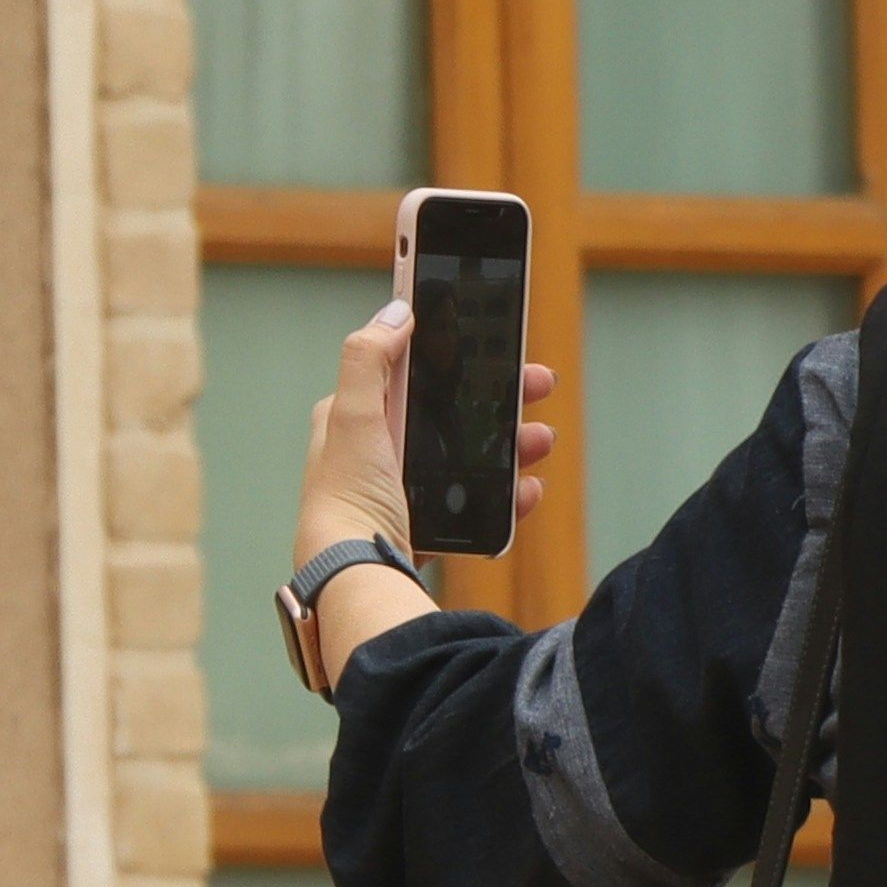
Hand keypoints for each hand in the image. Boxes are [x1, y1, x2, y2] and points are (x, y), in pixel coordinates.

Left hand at [299, 293, 558, 568]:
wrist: (355, 576)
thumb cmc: (348, 499)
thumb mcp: (353, 416)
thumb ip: (368, 359)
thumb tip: (395, 311)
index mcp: (356, 421)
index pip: (409, 374)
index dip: (451, 355)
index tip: (491, 344)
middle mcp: (376, 455)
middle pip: (448, 415)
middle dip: (496, 401)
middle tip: (537, 386)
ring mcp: (401, 493)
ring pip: (467, 459)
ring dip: (509, 445)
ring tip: (539, 440)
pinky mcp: (420, 530)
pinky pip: (472, 506)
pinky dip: (502, 498)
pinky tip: (526, 490)